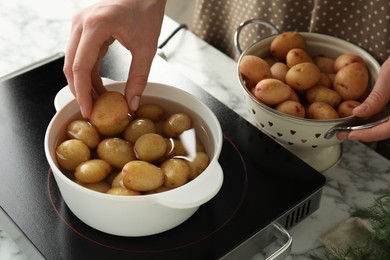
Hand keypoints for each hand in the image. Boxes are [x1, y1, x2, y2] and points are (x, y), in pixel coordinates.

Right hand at [63, 0, 165, 117]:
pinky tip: (98, 86)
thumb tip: (132, 103)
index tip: (87, 110)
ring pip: (74, 61)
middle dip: (79, 91)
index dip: (82, 93)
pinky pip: (81, 55)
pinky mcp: (84, 28)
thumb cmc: (146, 11)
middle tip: (90, 110)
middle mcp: (81, 23)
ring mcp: (80, 24)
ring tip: (98, 101)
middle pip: (71, 65)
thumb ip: (139, 77)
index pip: (80, 67)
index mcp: (94, 26)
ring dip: (84, 83)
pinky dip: (88, 72)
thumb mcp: (146, 48)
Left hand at [337, 56, 389, 141]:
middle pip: (388, 131)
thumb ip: (376, 97)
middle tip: (344, 135)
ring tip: (351, 129)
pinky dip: (379, 122)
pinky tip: (364, 120)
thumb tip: (358, 112)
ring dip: (372, 129)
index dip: (369, 135)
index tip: (351, 135)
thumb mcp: (389, 76)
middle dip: (367, 134)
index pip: (388, 129)